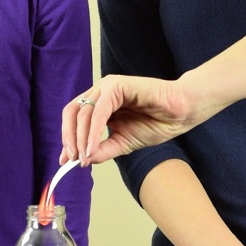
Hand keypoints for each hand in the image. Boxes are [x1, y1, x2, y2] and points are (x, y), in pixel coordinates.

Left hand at [61, 74, 213, 166]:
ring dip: (81, 137)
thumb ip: (103, 150)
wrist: (181, 114)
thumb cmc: (156, 123)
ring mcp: (108, 87)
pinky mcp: (117, 85)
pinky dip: (94, 130)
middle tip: (72, 159)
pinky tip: (92, 146)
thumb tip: (83, 160)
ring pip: (84, 112)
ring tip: (84, 156)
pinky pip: (99, 110)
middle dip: (69, 138)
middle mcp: (100, 93)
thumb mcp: (123, 143)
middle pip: (73, 114)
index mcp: (100, 104)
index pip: (75, 120)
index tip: (65, 161)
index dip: (67, 139)